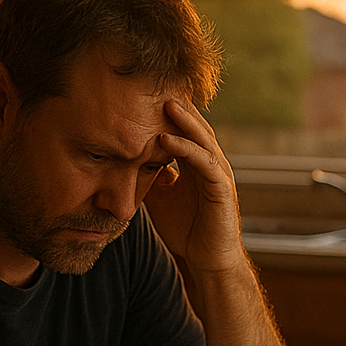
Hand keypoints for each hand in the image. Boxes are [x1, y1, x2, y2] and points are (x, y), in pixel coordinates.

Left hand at [142, 98, 245, 274]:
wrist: (208, 260)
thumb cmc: (187, 230)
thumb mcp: (159, 197)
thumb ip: (148, 177)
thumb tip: (123, 161)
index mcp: (196, 163)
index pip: (182, 129)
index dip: (166, 112)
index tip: (142, 94)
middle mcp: (210, 162)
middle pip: (194, 125)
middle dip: (176, 106)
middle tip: (152, 85)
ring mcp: (218, 172)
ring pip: (201, 137)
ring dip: (183, 118)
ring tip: (163, 101)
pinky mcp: (222, 187)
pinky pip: (204, 161)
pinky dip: (185, 147)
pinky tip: (165, 137)